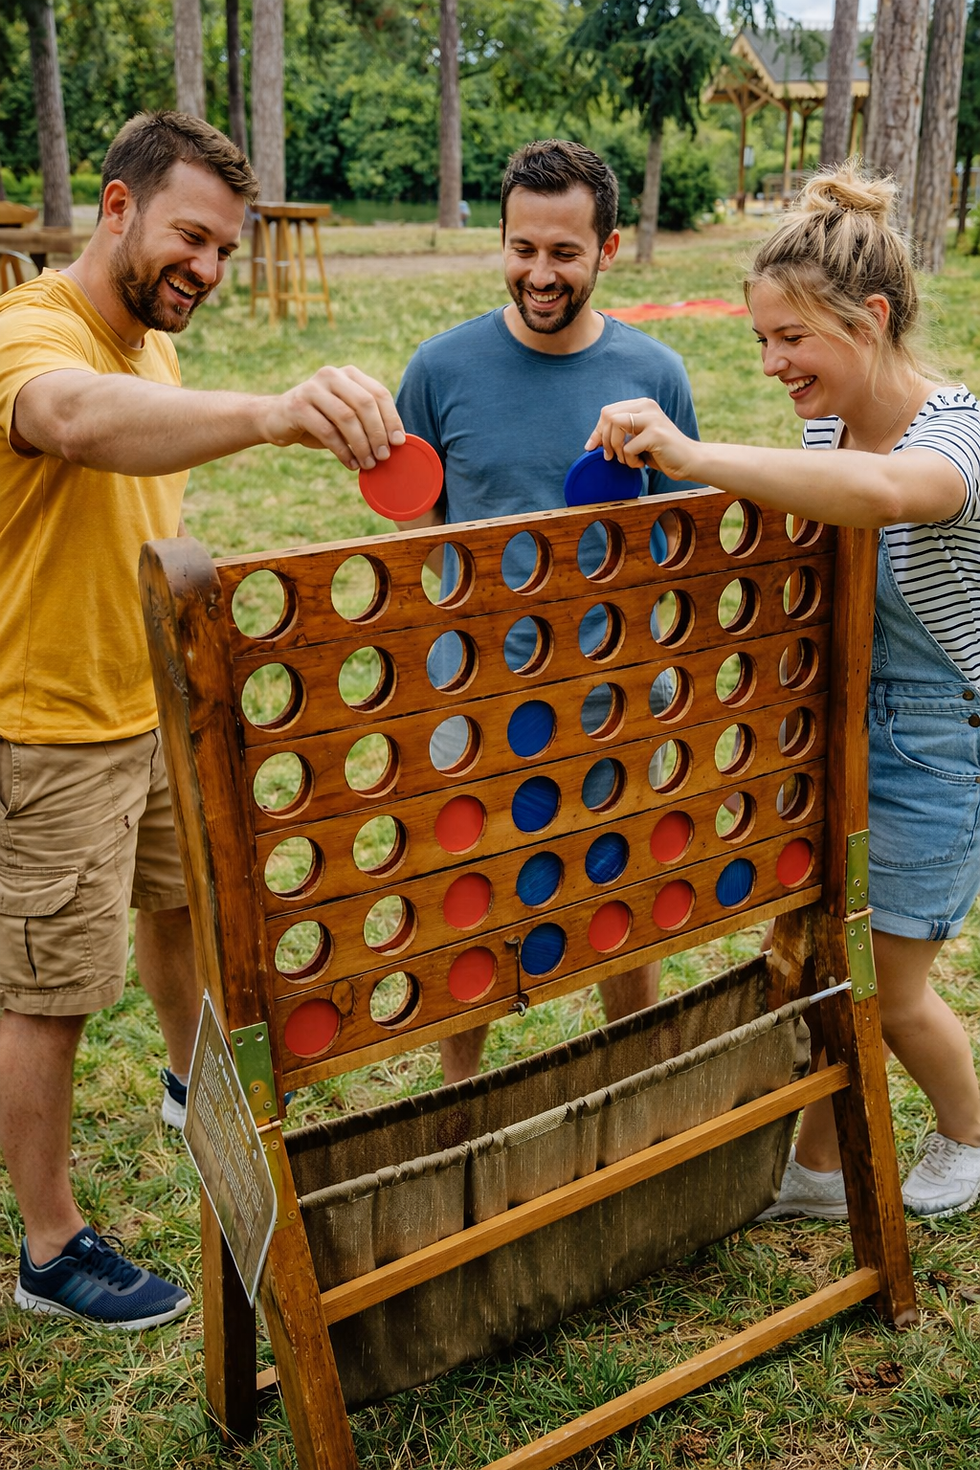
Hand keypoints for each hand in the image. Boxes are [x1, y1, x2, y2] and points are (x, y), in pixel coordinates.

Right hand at [264, 365, 404, 468]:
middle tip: (384, 456)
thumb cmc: (320, 420)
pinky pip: (326, 431)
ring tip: (368, 463)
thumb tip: (397, 444)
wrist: (277, 419)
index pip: (378, 393)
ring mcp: (313, 389)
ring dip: (361, 444)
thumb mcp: (346, 416)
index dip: (392, 418)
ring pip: (346, 417)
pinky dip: (342, 451)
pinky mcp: (298, 406)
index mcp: (349, 375)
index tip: (399, 442)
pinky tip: (350, 464)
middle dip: (378, 432)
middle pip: (364, 403)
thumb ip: (367, 421)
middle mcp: (332, 376)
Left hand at [586, 397, 699, 482]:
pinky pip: (628, 447)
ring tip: (627, 460)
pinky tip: (641, 464)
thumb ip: (620, 435)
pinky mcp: (656, 433)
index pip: (608, 411)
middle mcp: (647, 406)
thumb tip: (592, 442)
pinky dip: (630, 460)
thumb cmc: (661, 453)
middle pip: (609, 416)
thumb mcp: (637, 440)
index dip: (597, 431)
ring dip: (616, 449)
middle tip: (611, 457)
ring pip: (616, 426)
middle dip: (605, 440)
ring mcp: (652, 418)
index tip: (591, 447)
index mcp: (641, 405)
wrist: (690, 461)